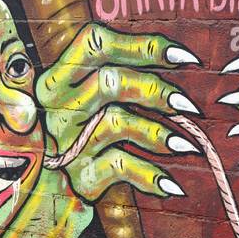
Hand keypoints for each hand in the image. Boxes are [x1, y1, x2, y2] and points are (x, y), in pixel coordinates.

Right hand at [36, 23, 201, 201]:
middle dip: (154, 91)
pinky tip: (171, 184)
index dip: (141, 45)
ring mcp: (66, 142)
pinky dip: (148, 175)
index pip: (95, 45)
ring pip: (115, 124)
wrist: (50, 192)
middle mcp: (56, 106)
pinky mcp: (78, 175)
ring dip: (157, 134)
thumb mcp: (90, 102)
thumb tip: (180, 59)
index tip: (184, 57)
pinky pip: (119, 167)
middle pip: (107, 83)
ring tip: (187, 145)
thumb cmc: (85, 135)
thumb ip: (120, 77)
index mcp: (59, 77)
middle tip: (187, 105)